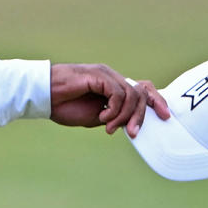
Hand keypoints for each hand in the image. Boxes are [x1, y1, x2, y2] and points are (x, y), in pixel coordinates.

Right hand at [49, 64, 169, 137]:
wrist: (43, 96)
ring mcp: (106, 75)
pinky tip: (102, 118)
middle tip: (132, 133)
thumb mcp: (94, 116)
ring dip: (124, 116)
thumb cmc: (64, 106)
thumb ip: (113, 117)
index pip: (142, 88)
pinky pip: (118, 94)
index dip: (156, 100)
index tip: (165, 117)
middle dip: (142, 115)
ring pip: (132, 95)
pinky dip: (114, 110)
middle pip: (141, 93)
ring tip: (109, 127)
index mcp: (113, 86)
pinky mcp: (98, 76)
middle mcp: (112, 77)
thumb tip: (130, 124)